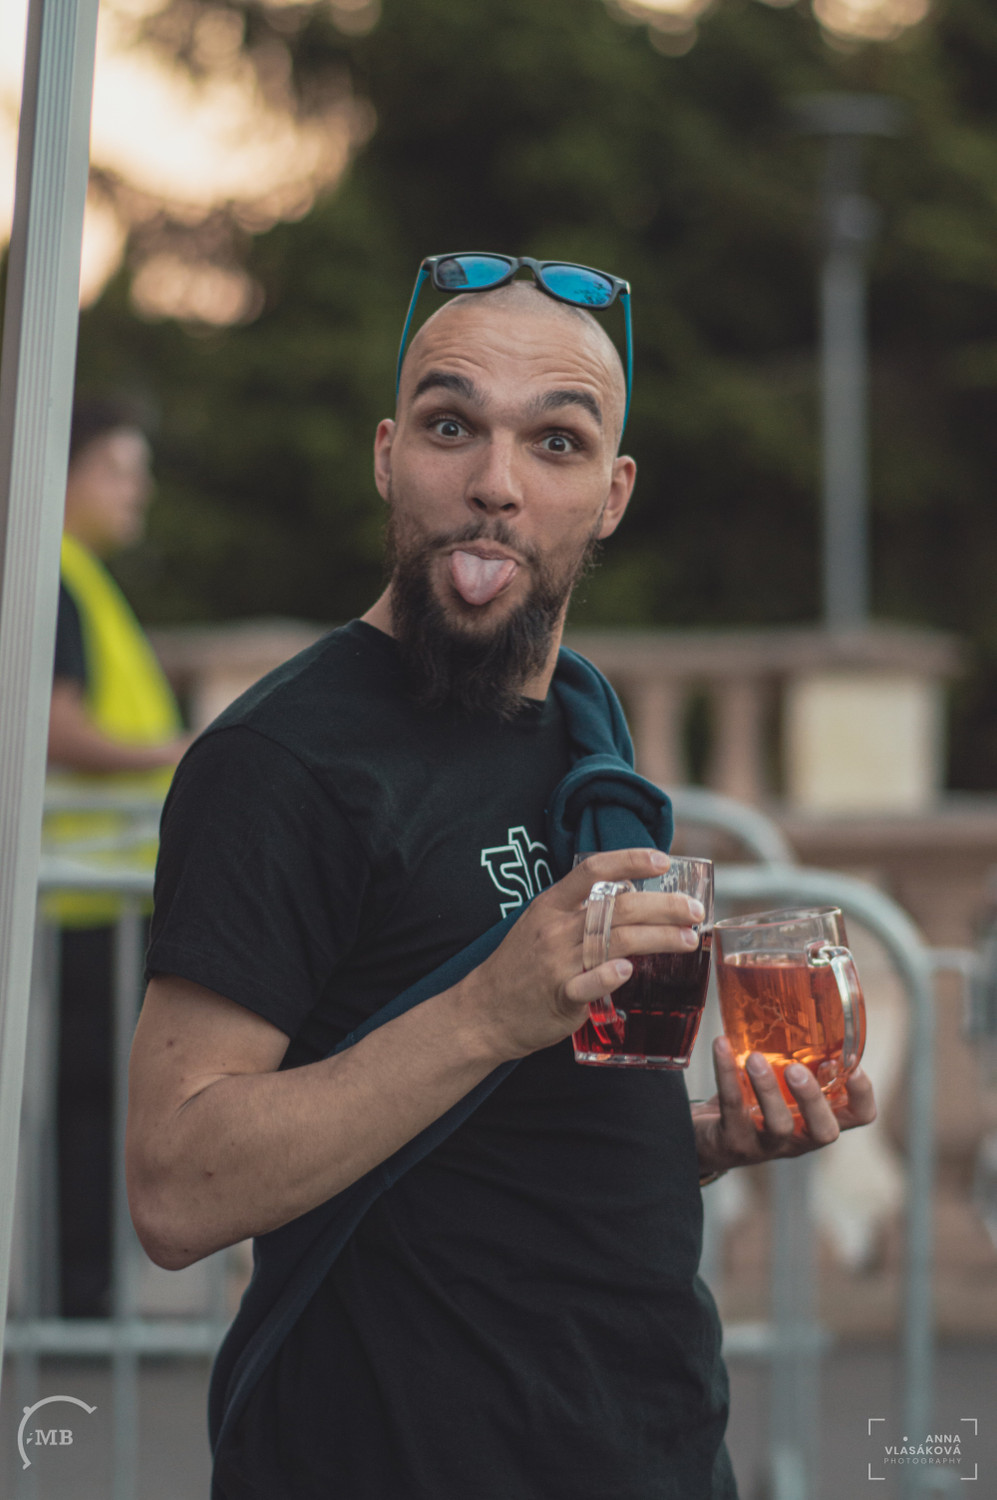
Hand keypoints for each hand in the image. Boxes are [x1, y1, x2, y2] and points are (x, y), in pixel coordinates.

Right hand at [456, 848, 705, 1063]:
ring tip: (687, 938)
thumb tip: (628, 896)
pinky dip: (608, 975)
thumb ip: (578, 910)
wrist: (483, 1011)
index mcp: (551, 904)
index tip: (663, 859)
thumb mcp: (541, 924)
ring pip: (614, 942)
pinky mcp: (560, 997)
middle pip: (617, 908)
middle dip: (663, 906)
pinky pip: (587, 985)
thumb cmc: (519, 966)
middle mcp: (556, 929)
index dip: (630, 860)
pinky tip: (628, 969)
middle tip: (693, 910)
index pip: (593, 870)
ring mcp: (557, 963)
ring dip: (657, 938)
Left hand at [692, 1035, 876, 1176]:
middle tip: (797, 1069)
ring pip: (778, 1125)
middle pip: (825, 1131)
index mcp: (815, 1119)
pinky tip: (721, 1047)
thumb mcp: (777, 1084)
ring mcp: (766, 1146)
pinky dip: (726, 1074)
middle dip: (814, 1099)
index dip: (862, 1095)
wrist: (702, 1138)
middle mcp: (798, 1138)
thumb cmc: (748, 1103)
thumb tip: (797, 997)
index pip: (858, 1116)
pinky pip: (732, 1108)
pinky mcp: (733, 1143)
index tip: (852, 1065)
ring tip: (755, 1058)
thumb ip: (793, 1056)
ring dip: (767, 1089)